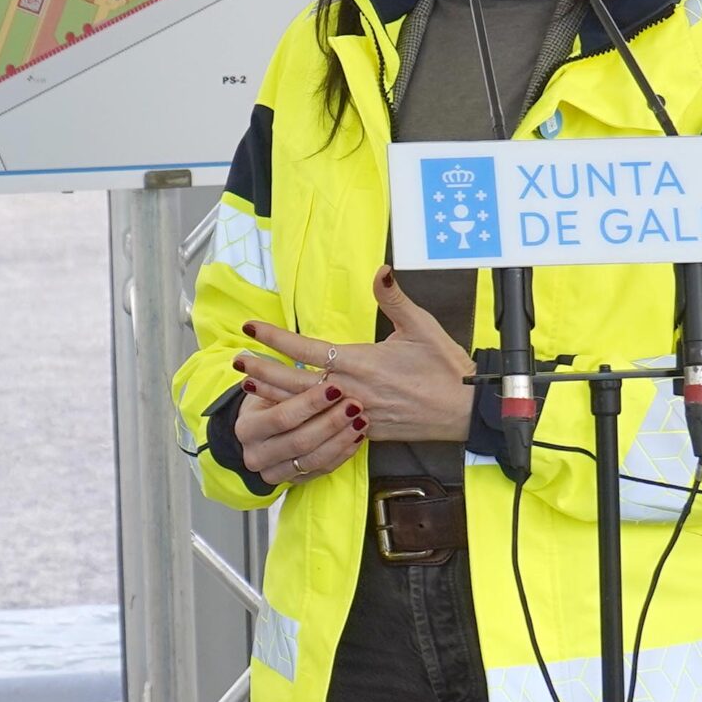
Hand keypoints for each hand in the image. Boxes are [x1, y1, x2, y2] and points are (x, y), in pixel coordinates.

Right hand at [226, 339, 364, 483]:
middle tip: (355, 404)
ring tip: (360, 419)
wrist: (259, 432)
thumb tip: (296, 355)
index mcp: (246, 429)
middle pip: (300, 441)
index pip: (282, 417)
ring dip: (341, 438)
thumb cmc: (268, 401)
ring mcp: (274, 473)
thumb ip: (277, 378)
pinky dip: (343, 453)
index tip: (335, 386)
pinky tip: (357, 436)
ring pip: (315, 459)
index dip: (310, 403)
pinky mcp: (293, 482)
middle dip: (331, 422)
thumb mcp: (265, 386)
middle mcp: (256, 455)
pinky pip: (323, 470)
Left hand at [234, 267, 473, 446]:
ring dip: (274, 394)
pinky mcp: (364, 431)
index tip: (251, 329)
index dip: (276, 339)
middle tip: (235, 359)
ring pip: (304, 406)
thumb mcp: (421, 327)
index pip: (308, 349)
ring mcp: (355, 414)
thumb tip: (381, 271)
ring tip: (248, 384)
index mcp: (361, 363)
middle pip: (295, 382)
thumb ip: (395, 299)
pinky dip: (300, 418)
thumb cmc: (445, 367)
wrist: (465, 410)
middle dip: (263, 370)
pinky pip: (323, 425)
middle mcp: (352, 391)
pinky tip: (284, 414)